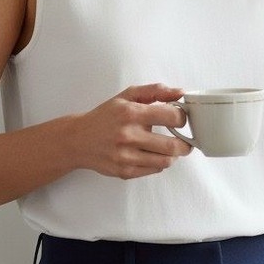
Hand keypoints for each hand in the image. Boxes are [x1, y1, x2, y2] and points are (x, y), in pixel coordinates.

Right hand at [76, 84, 191, 179]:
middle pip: (173, 146)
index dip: (182, 118)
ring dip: (173, 155)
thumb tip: (179, 92)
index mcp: (131, 113)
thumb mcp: (127, 96)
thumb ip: (155, 91)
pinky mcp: (124, 171)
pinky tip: (152, 154)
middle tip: (185, 140)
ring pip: (165, 161)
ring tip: (168, 148)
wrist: (78, 139)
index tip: (180, 119)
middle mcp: (128, 135)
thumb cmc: (105, 117)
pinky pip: (154, 170)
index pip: (171, 117)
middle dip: (185, 144)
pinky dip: (158, 163)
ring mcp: (126, 156)